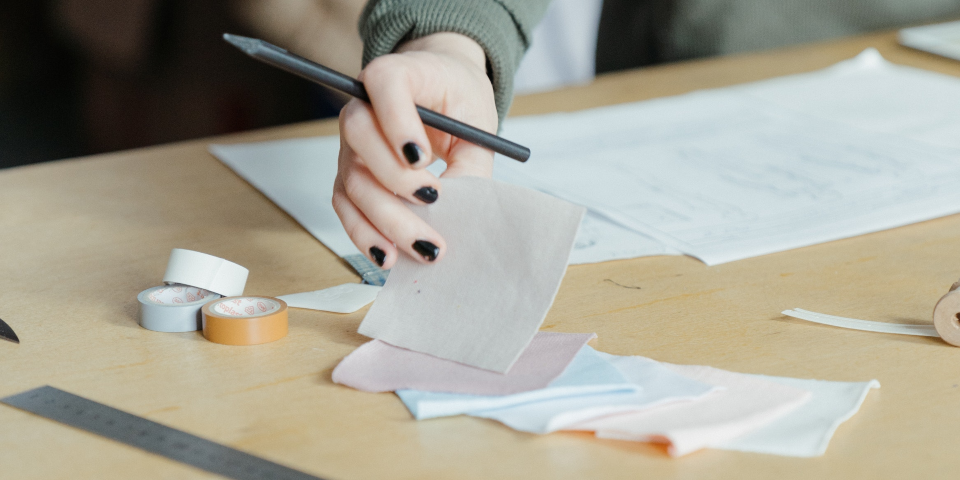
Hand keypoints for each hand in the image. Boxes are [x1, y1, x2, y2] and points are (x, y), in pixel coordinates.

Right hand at [332, 32, 497, 268]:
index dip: (397, 122)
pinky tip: (389, 256)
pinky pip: (346, 207)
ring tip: (423, 247)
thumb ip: (470, 159)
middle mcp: (362, 106)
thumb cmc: (458, 102)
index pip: (384, 86)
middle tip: (433, 202)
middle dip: (394, 178)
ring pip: (352, 181)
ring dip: (385, 219)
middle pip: (360, 138)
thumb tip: (459, 210)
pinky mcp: (349, 176)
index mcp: (396, 74)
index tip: (422, 158)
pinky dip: (365, 234)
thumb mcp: (477, 122)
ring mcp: (350, 144)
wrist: (441, 94)